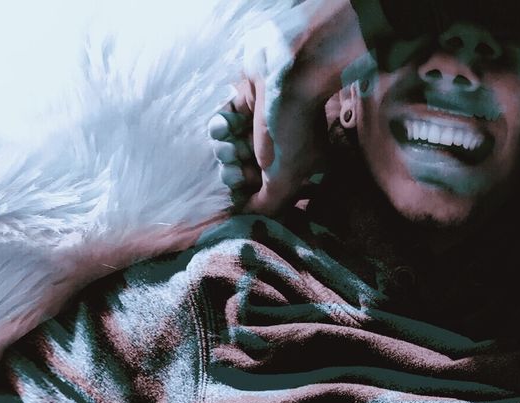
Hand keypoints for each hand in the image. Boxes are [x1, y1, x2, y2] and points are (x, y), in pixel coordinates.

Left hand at [212, 3, 369, 213]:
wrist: (290, 69)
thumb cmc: (293, 127)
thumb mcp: (286, 176)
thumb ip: (268, 204)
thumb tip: (247, 216)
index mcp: (298, 169)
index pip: (266, 190)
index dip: (249, 193)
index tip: (240, 188)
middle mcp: (282, 149)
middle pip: (247, 170)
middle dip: (234, 170)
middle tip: (233, 164)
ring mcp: (264, 125)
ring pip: (234, 147)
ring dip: (224, 148)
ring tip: (228, 141)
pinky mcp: (248, 102)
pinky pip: (227, 121)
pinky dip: (220, 125)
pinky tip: (222, 125)